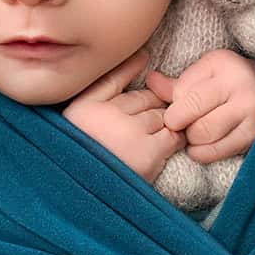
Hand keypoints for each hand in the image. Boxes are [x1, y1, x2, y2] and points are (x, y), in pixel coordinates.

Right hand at [61, 44, 184, 183]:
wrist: (85, 201)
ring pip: (160, 115)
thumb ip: (110, 83)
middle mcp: (106, 116)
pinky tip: (156, 152)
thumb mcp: (83, 115)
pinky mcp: (147, 155)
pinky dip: (170, 142)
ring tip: (142, 145)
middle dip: (147, 111)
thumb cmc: (84, 155)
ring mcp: (129, 135)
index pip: (120, 79)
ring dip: (159, 127)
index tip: (133, 104)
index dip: (132, 94)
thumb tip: (143, 54)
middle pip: (145, 99)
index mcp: (84, 107)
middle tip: (135, 134)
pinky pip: (171, 136)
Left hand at [143, 49, 254, 163]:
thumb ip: (176, 84)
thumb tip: (150, 82)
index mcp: (222, 64)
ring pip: (203, 135)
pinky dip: (201, 153)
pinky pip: (217, 151)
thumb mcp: (203, 73)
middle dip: (179, 124)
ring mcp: (250, 111)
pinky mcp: (253, 134)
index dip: (173, 107)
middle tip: (181, 124)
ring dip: (190, 139)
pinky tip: (199, 146)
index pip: (183, 92)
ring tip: (193, 132)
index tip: (175, 110)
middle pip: (191, 114)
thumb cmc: (226, 81)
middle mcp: (240, 85)